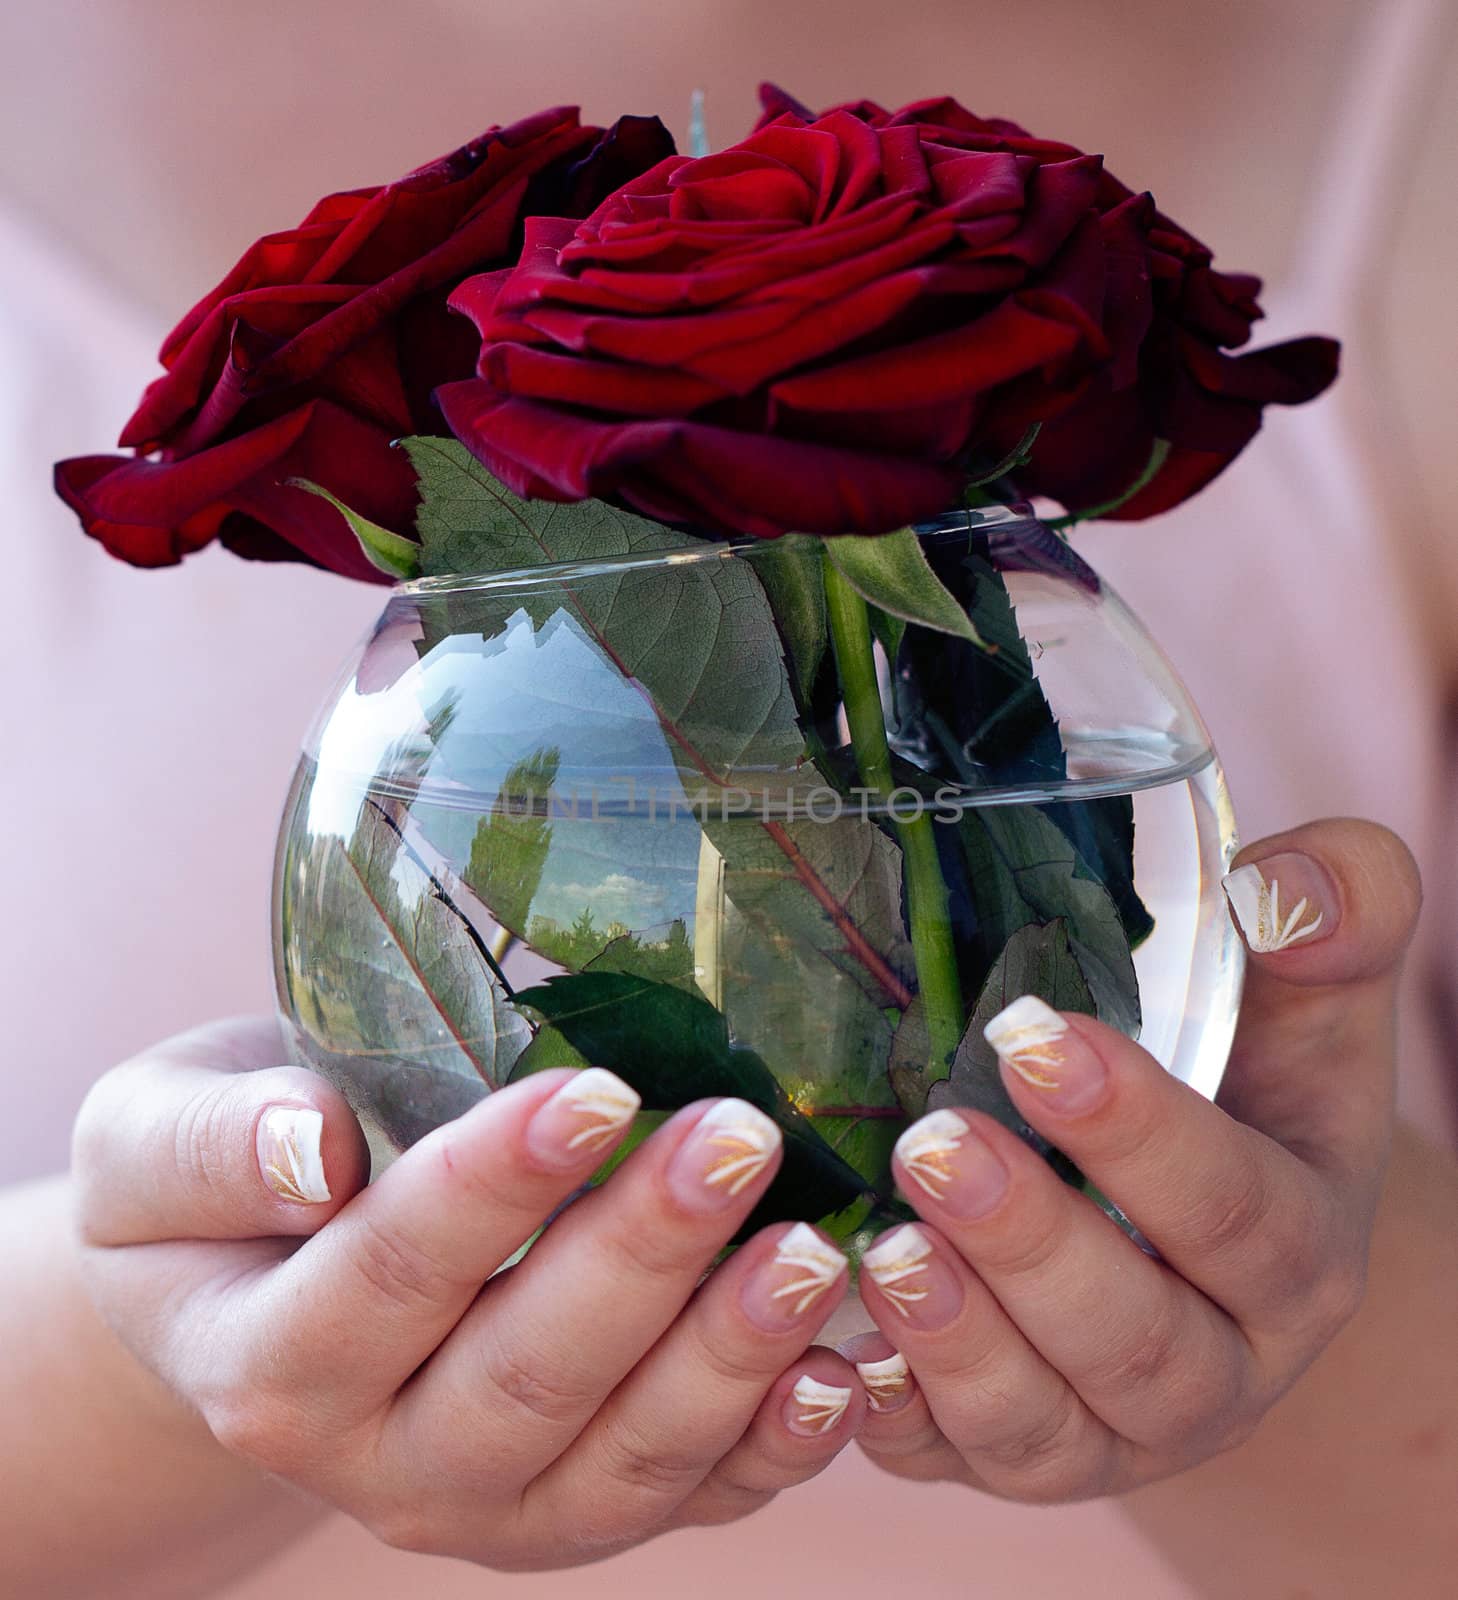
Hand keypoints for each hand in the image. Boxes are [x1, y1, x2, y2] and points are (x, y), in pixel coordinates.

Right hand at [72, 1022, 861, 1568]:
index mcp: (274, 1365)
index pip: (391, 1274)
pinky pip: (686, 1502)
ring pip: (621, 1461)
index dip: (496, 1188)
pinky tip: (841, 1373)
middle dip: (643, 1257)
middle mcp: (384, 1464)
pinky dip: (769, 1449)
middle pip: (525, 1377)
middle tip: (738, 1141)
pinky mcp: (581, 1506)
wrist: (252, 1295)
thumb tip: (307, 1146)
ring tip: (812, 1250)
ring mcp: (494, 1507)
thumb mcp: (152, 1145)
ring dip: (726, 1359)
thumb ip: (212, 1147)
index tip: (597, 1091)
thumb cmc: (216, 1193)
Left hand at [843, 818, 1419, 1501]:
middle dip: (1031, 1245)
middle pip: (1136, 1338)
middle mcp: (1215, 1365)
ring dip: (958, 1342)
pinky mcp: (1017, 1447)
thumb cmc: (1252, 1086)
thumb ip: (1337, 915)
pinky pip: (954, 1461)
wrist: (1210, 1230)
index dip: (1143, 1136)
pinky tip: (831, 1349)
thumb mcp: (1309, 1000)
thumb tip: (1288, 883)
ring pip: (1044, 1423)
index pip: (1238, 1212)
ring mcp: (1111, 1426)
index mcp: (1298, 1253)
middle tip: (935, 1142)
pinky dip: (894, 1417)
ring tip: (880, 1250)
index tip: (1040, 1040)